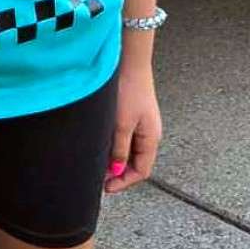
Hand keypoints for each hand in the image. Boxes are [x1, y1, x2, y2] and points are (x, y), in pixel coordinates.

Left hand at [104, 68, 161, 194]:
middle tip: (99, 176)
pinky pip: (126, 137)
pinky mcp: (133, 113)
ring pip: (129, 150)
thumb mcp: (121, 124)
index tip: (106, 187)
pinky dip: (115, 145)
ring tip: (98, 161)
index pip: (141, 171)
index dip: (124, 182)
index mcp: (151, 138)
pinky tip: (102, 143)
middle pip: (136, 162)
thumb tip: (116, 170)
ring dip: (115, 158)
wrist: (129, 61)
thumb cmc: (129, 89)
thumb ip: (119, 149)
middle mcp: (149, 132)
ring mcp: (141, 123)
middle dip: (118, 172)